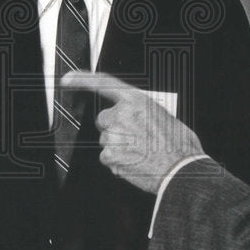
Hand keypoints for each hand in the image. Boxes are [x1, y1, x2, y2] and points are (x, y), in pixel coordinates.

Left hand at [60, 71, 203, 194]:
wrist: (180, 171)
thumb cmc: (179, 146)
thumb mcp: (165, 117)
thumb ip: (144, 112)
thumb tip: (138, 118)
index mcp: (136, 101)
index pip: (103, 83)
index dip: (82, 79)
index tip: (68, 80)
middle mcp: (121, 116)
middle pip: (104, 120)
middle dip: (115, 128)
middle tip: (136, 139)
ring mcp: (113, 136)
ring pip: (107, 141)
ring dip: (119, 146)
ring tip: (141, 153)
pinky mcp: (110, 156)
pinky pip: (108, 157)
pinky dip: (118, 161)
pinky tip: (136, 162)